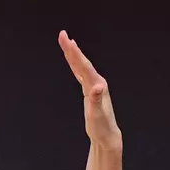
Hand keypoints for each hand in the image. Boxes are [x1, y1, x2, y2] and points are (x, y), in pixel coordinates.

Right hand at [59, 30, 121, 148]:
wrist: (107, 135)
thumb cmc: (102, 127)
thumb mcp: (97, 115)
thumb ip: (96, 100)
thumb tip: (97, 87)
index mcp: (98, 85)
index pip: (84, 66)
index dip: (75, 54)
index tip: (68, 41)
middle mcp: (97, 82)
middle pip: (82, 62)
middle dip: (72, 48)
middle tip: (62, 34)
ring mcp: (93, 86)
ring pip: (80, 66)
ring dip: (73, 54)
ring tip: (66, 41)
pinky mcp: (89, 91)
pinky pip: (80, 74)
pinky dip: (75, 65)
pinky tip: (73, 59)